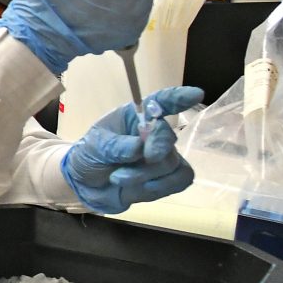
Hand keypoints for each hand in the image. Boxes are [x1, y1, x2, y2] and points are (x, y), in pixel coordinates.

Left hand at [63, 86, 202, 213]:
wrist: (87, 187)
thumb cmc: (91, 156)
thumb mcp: (95, 146)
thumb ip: (116, 146)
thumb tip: (141, 147)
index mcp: (135, 117)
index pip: (161, 102)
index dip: (179, 98)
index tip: (195, 95)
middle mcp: (154, 133)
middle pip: (168, 138)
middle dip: (156, 149)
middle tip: (145, 157)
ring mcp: (164, 156)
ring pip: (171, 164)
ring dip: (144, 175)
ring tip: (118, 178)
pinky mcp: (169, 177)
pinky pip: (181, 180)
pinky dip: (161, 186)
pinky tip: (142, 188)